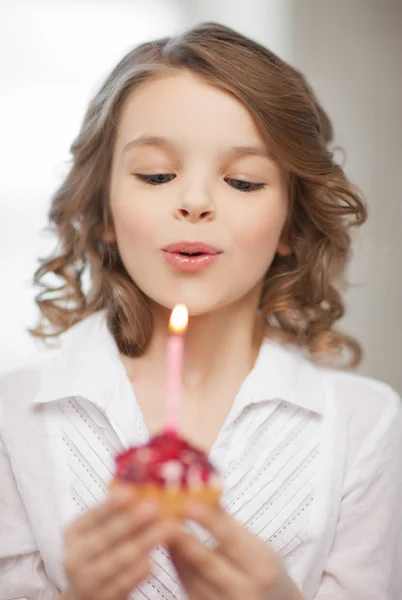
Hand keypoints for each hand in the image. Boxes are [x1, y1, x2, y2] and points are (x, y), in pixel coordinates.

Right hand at [63, 484, 175, 599]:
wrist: (88, 593)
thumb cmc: (101, 551)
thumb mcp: (99, 530)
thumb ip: (116, 511)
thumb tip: (137, 484)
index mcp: (73, 533)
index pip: (93, 516)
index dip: (111, 505)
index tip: (130, 492)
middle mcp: (73, 557)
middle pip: (106, 538)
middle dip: (132, 522)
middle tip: (155, 507)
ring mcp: (86, 581)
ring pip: (119, 559)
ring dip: (146, 542)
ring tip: (169, 528)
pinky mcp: (101, 599)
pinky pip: (124, 583)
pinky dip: (140, 570)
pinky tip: (155, 559)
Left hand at [168, 502, 301, 599]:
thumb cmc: (263, 568)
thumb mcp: (256, 544)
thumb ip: (227, 522)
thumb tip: (202, 488)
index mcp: (262, 567)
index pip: (231, 539)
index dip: (208, 520)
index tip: (187, 501)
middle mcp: (246, 591)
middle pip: (207, 562)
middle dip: (183, 538)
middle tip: (163, 515)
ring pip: (191, 577)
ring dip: (175, 550)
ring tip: (161, 526)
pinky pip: (187, 587)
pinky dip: (176, 566)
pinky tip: (170, 547)